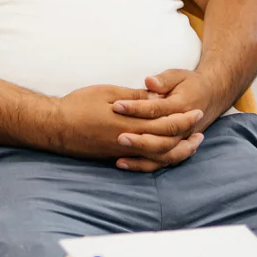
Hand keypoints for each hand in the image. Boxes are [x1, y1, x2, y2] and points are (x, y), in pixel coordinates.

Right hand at [49, 84, 203, 172]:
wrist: (56, 128)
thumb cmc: (78, 105)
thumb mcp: (107, 94)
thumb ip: (133, 98)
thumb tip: (155, 97)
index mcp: (129, 123)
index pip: (165, 123)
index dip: (183, 118)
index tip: (196, 111)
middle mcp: (130, 141)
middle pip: (167, 143)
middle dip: (186, 136)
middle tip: (200, 128)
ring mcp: (123, 152)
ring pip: (159, 158)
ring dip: (178, 152)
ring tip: (190, 145)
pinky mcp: (116, 157)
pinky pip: (145, 162)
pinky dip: (160, 160)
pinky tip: (165, 154)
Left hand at [110, 69, 230, 171]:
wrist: (210, 97)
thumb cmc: (189, 84)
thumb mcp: (178, 75)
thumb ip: (163, 80)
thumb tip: (149, 82)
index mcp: (182, 107)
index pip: (157, 109)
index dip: (136, 108)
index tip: (117, 105)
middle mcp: (183, 129)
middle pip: (161, 138)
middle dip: (139, 139)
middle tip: (118, 136)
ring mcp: (180, 141)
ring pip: (162, 154)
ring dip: (140, 156)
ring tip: (118, 158)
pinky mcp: (175, 149)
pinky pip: (160, 162)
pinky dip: (142, 165)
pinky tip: (121, 163)